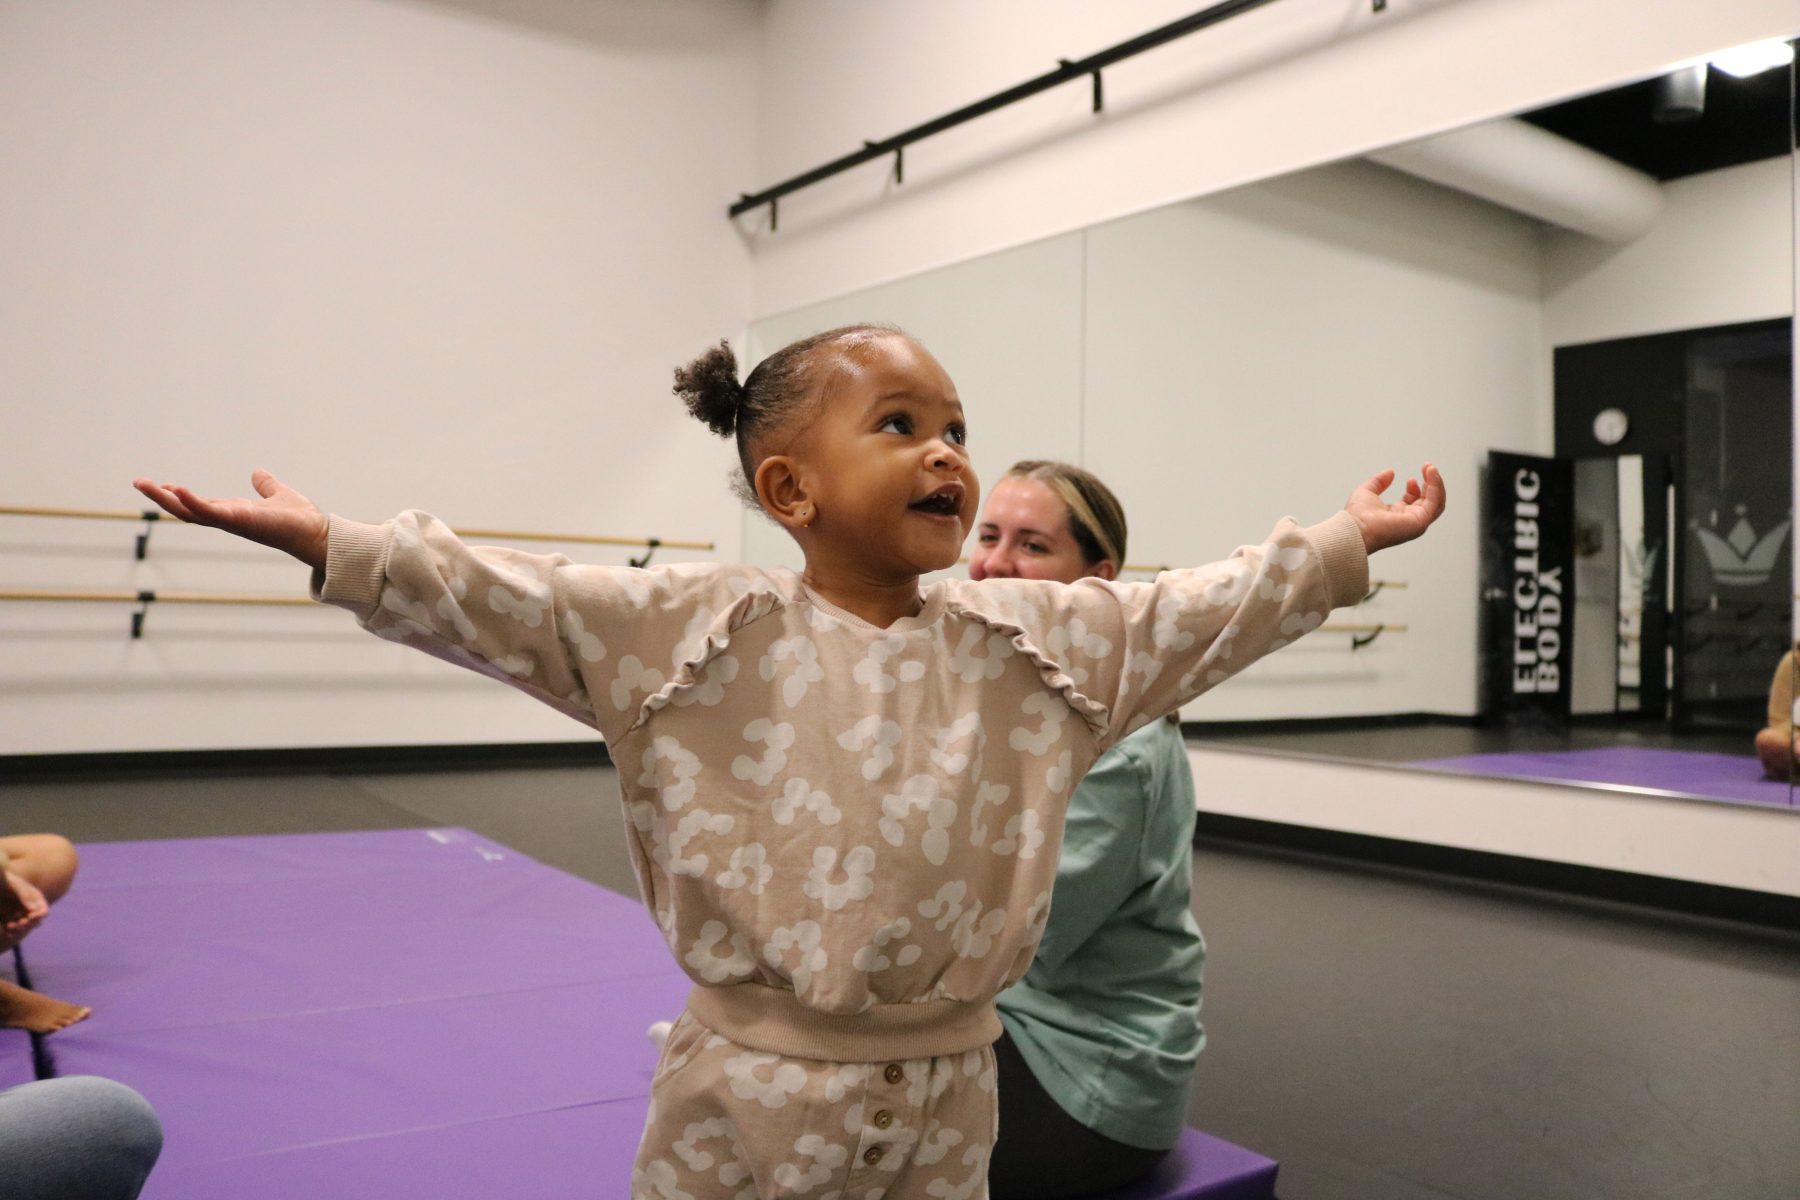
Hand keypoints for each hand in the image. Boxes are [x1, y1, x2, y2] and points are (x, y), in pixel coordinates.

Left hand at [1, 872, 47, 936]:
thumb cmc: (6, 881)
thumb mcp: (16, 887)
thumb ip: (25, 897)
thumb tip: (34, 910)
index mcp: (35, 899)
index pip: (43, 911)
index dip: (39, 916)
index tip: (30, 917)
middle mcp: (29, 907)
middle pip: (35, 922)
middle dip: (28, 924)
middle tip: (19, 923)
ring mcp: (19, 914)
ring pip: (24, 927)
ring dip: (18, 929)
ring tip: (9, 926)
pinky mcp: (8, 918)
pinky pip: (13, 929)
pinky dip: (10, 932)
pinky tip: (5, 929)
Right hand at [133, 470, 329, 569]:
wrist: (317, 532)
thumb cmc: (300, 519)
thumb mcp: (277, 494)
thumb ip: (266, 485)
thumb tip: (257, 473)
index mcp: (234, 512)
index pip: (200, 505)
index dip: (181, 496)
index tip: (162, 486)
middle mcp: (229, 519)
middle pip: (187, 510)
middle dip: (162, 498)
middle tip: (138, 483)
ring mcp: (231, 522)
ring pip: (190, 513)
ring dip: (166, 499)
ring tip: (145, 485)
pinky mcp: (240, 521)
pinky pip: (210, 513)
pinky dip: (193, 502)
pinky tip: (177, 490)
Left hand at [1345, 464, 1445, 554]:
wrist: (1355, 528)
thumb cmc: (1356, 517)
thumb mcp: (1367, 491)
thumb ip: (1379, 482)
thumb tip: (1390, 472)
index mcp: (1397, 515)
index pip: (1415, 501)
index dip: (1416, 488)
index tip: (1410, 479)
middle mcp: (1409, 521)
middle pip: (1430, 501)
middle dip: (1431, 483)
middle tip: (1428, 467)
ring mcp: (1416, 523)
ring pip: (1437, 502)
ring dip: (1436, 483)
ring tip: (1431, 468)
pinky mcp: (1420, 522)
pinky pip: (1435, 502)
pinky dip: (1436, 487)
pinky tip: (1431, 474)